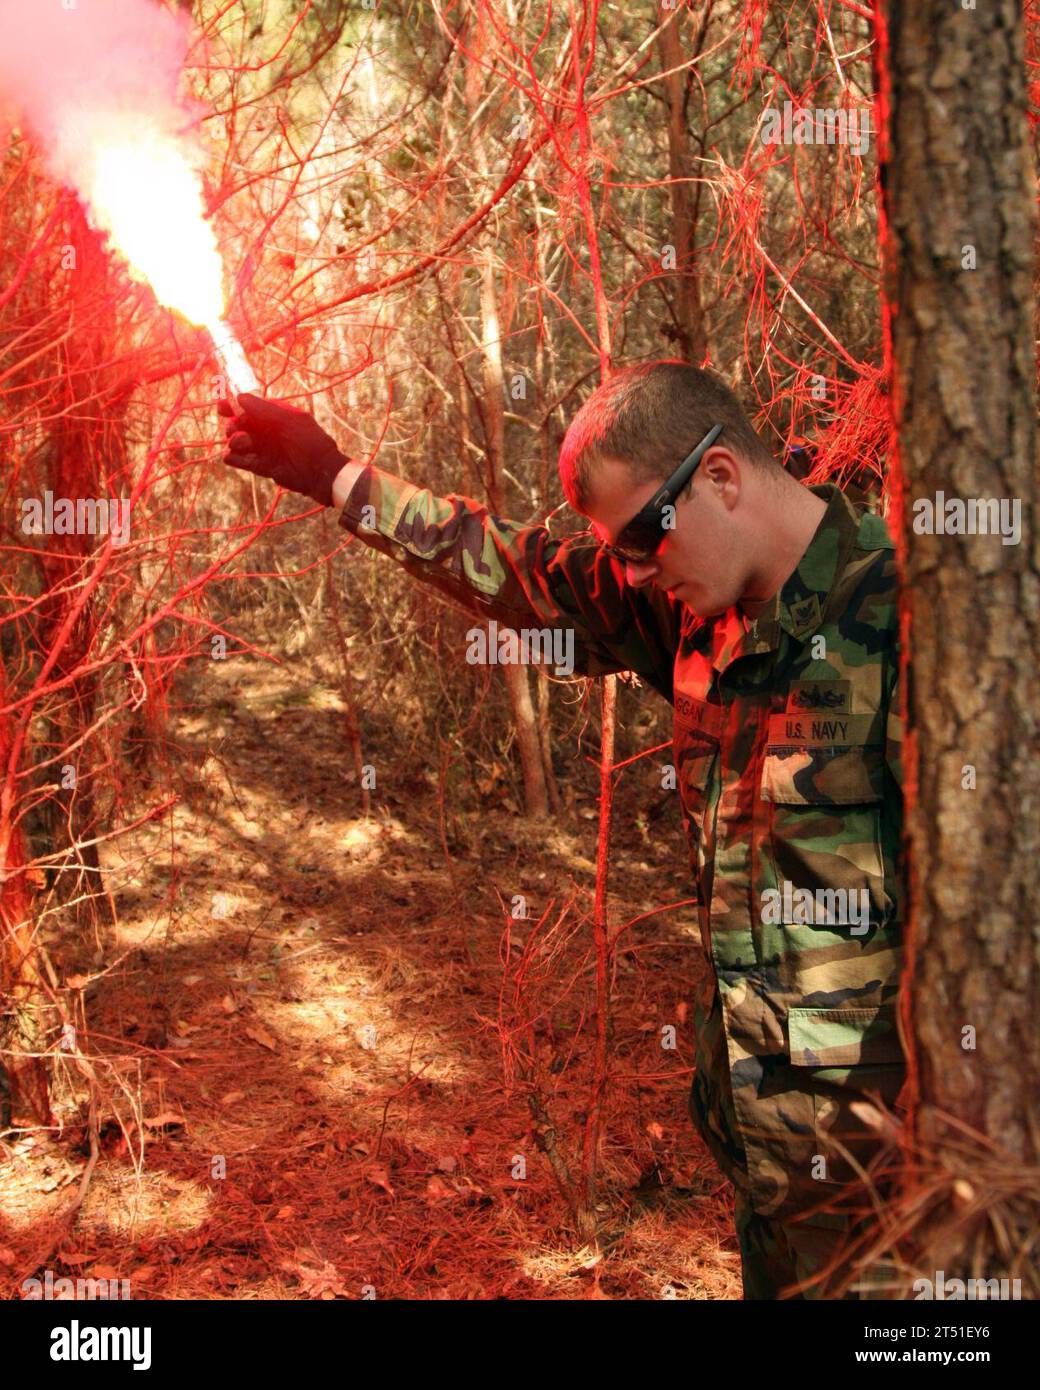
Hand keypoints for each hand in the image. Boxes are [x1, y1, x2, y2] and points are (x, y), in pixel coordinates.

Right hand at [219, 393, 347, 506]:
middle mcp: (267, 431)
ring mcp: (264, 449)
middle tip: (234, 429)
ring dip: (235, 442)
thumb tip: (239, 397)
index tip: (220, 407)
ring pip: (238, 442)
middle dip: (232, 425)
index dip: (232, 405)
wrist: (320, 472)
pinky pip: (241, 461)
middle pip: (239, 424)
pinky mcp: (262, 466)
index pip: (248, 407)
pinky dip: (233, 458)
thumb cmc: (308, 441)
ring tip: (242, 444)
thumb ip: (264, 409)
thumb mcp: (288, 421)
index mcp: (274, 415)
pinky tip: (230, 457)